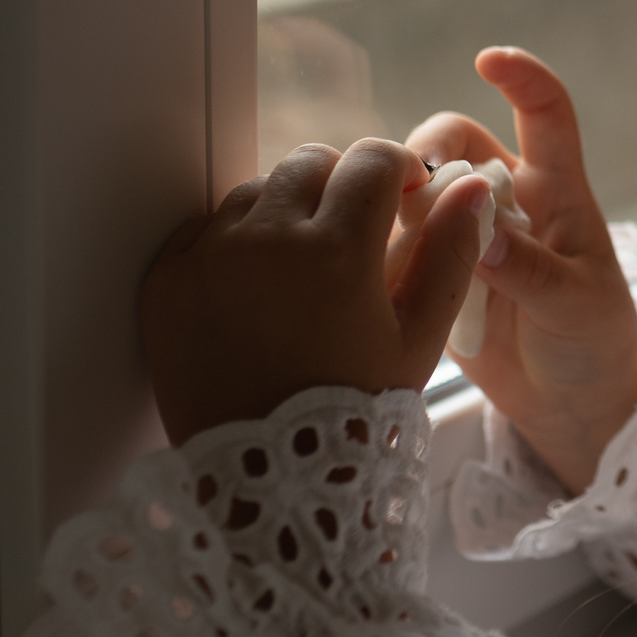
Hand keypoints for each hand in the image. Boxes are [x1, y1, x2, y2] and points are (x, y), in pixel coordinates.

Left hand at [141, 138, 492, 445]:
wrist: (269, 478)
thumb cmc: (353, 409)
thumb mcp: (421, 337)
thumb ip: (450, 252)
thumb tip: (469, 188)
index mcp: (336, 249)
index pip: (371, 158)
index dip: (396, 171)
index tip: (400, 197)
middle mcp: (265, 240)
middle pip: (310, 162)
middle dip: (341, 186)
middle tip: (354, 235)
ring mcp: (208, 258)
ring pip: (257, 189)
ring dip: (287, 211)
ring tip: (303, 267)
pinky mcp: (167, 281)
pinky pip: (205, 228)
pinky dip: (234, 243)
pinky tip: (257, 288)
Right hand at [405, 48, 636, 493]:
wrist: (570, 404)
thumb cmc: (594, 340)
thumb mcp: (577, 304)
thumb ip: (531, 271)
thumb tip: (480, 238)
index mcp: (556, 192)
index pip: (545, 114)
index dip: (523, 78)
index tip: (489, 60)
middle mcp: (506, 203)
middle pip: (455, 145)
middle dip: (430, 148)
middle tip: (416, 176)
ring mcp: (464, 238)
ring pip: (415, 192)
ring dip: (401, 200)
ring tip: (395, 231)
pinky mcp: (432, 276)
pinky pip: (394, 247)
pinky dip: (381, 248)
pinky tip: (378, 271)